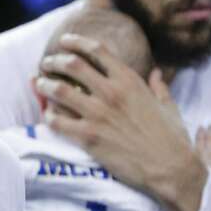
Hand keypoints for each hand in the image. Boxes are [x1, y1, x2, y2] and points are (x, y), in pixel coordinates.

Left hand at [36, 33, 206, 210]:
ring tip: (39, 84)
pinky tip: (48, 115)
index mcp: (130, 80)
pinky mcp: (88, 137)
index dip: (76, 42)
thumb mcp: (168, 105)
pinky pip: (57, 121)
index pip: (97, 51)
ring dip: (45, 85)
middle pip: (72, 65)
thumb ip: (159, 87)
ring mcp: (98, 114)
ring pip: (59, 90)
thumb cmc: (171, 138)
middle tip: (46, 64)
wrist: (169, 168)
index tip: (64, 42)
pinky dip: (49, 116)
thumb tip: (157, 73)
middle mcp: (111, 92)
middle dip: (54, 61)